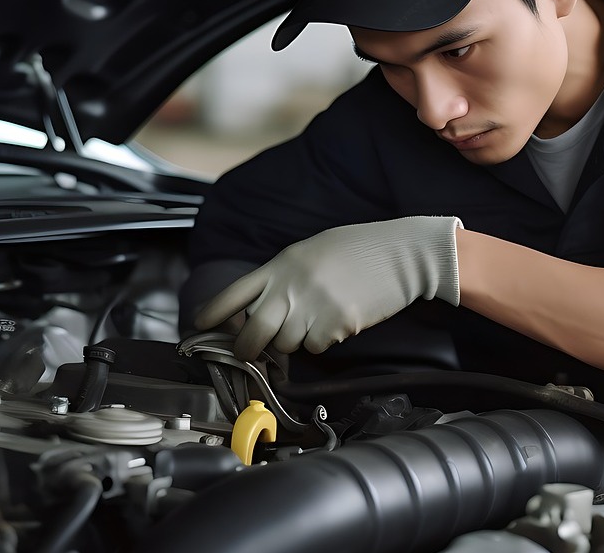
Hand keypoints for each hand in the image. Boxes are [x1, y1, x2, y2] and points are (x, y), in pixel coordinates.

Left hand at [195, 216, 461, 359]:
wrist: (403, 253)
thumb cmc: (360, 249)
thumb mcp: (312, 252)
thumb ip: (285, 277)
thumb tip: (264, 308)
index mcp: (281, 264)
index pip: (234, 293)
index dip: (212, 313)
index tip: (199, 326)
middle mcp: (291, 286)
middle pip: (253, 333)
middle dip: (247, 349)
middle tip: (250, 354)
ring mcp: (313, 307)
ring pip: (286, 345)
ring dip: (295, 341)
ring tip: (317, 319)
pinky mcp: (336, 325)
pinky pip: (316, 347)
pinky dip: (323, 341)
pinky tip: (339, 320)